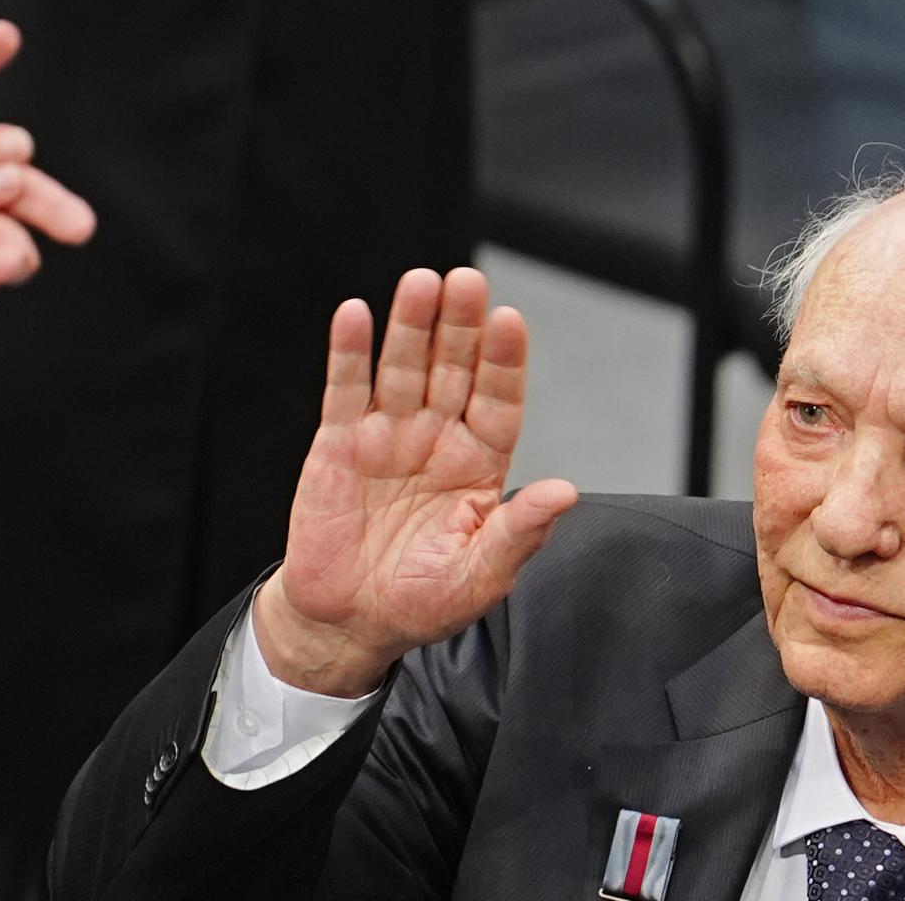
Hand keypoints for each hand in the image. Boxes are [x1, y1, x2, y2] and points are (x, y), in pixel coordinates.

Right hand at [253, 267, 579, 697]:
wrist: (348, 621)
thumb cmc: (421, 602)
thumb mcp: (479, 578)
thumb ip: (518, 534)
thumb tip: (566, 492)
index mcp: (479, 464)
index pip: (498, 401)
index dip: (503, 362)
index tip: (509, 322)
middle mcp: (437, 438)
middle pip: (452, 369)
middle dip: (460, 326)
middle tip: (466, 282)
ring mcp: (388, 435)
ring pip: (402, 367)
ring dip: (411, 324)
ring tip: (420, 283)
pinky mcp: (339, 442)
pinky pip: (345, 389)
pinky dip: (349, 352)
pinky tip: (355, 315)